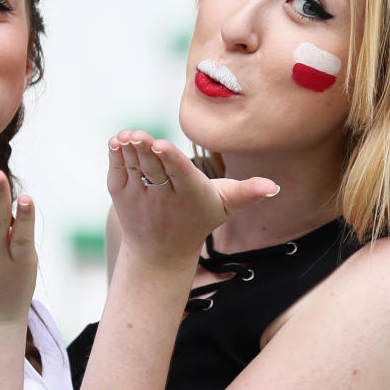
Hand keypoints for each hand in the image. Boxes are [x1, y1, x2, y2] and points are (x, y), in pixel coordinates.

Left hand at [106, 129, 277, 267]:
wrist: (161, 254)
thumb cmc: (197, 221)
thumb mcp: (225, 207)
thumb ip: (247, 193)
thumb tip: (274, 186)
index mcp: (189, 194)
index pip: (179, 173)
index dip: (170, 158)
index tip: (160, 145)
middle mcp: (163, 197)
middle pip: (154, 168)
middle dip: (146, 150)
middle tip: (139, 135)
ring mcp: (140, 196)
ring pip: (134, 167)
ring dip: (129, 150)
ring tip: (127, 135)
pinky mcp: (122, 196)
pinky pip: (118, 172)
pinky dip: (116, 157)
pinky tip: (117, 142)